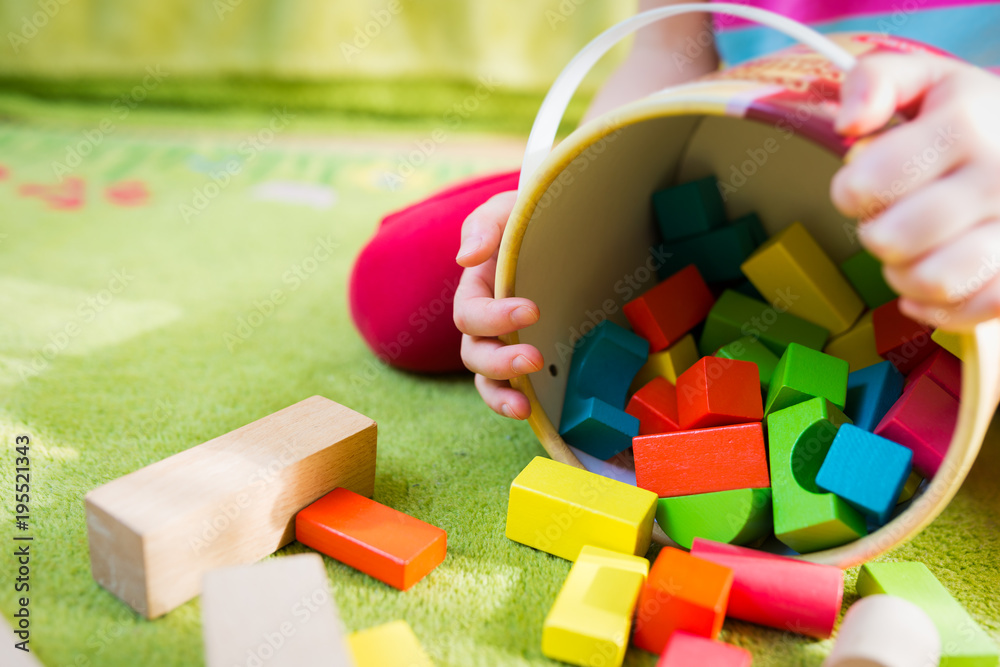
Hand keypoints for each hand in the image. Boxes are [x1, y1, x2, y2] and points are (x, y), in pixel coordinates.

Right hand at [453, 191, 542, 418]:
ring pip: (487, 379)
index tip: (533, 311)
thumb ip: (485, 226)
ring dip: (501, 393)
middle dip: (500, 361)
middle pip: (475, 352)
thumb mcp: (508, 211)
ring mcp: (505, 344)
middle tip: (534, 360)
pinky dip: (513, 401)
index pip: (471, 312)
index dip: (495, 317)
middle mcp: (485, 323)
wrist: (566, 230)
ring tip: (524, 406)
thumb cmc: (531, 219)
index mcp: (476, 288)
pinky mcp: (528, 359)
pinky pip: (510, 388)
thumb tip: (465, 258)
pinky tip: (532, 411)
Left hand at [832, 52, 999, 329]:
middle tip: (889, 218)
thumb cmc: (965, 115)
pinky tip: (928, 284)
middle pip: (893, 239)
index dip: (850, 192)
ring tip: (910, 253)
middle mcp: (998, 177)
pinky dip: (938, 309)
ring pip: (933, 282)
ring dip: (903, 276)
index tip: (862, 184)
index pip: (871, 181)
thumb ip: (874, 83)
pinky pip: (974, 311)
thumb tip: (847, 124)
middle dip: (875, 233)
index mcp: (965, 125)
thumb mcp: (923, 80)